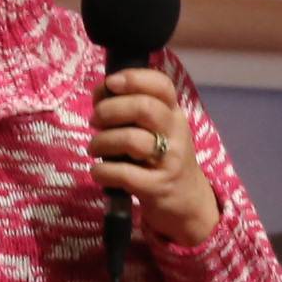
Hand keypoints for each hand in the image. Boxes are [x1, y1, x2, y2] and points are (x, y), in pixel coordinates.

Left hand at [92, 65, 222, 245]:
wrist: (187, 203)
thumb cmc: (161, 159)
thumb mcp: (157, 130)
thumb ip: (134, 111)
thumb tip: (101, 93)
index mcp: (174, 113)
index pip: (162, 85)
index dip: (134, 78)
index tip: (110, 83)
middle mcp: (176, 133)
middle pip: (145, 108)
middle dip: (110, 109)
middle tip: (95, 120)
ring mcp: (170, 160)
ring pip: (132, 140)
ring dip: (102, 141)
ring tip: (94, 148)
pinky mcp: (158, 187)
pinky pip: (124, 173)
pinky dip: (102, 171)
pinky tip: (98, 172)